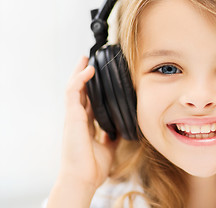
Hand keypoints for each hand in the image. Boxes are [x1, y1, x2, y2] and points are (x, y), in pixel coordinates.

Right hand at [59, 56, 117, 189]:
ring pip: (73, 88)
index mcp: (85, 124)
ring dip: (79, 72)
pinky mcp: (71, 116)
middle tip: (89, 61)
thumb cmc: (92, 166)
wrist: (83, 178)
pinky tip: (89, 70)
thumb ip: (113, 136)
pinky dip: (80, 79)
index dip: (92, 88)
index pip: (88, 101)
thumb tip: (122, 128)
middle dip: (83, 75)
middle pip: (79, 91)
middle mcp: (78, 118)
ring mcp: (73, 116)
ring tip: (87, 59)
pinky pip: (73, 92)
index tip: (99, 77)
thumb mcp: (108, 147)